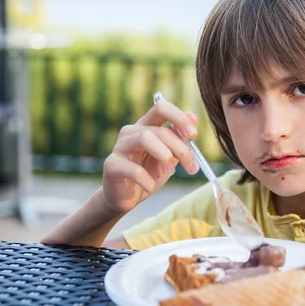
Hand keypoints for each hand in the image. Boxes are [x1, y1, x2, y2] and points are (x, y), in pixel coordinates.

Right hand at [101, 99, 199, 213]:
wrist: (127, 197)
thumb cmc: (149, 173)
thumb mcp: (170, 155)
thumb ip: (180, 137)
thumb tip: (193, 115)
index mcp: (146, 125)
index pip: (161, 108)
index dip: (179, 118)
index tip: (193, 135)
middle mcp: (131, 131)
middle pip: (159, 130)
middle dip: (180, 148)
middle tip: (191, 166)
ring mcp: (119, 146)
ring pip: (145, 139)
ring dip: (165, 157)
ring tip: (170, 172)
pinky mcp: (111, 165)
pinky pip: (134, 169)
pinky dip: (147, 180)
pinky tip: (150, 187)